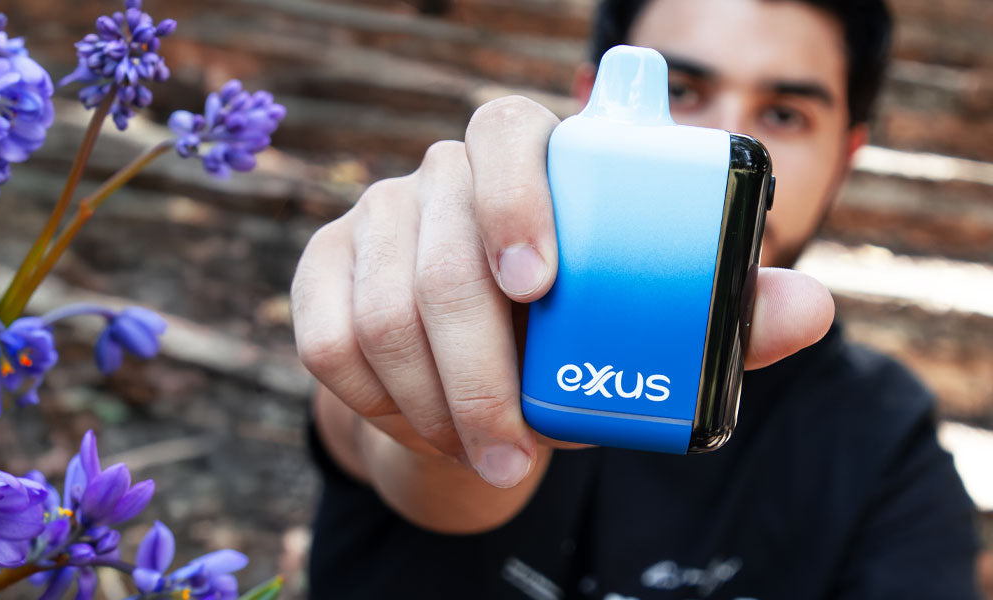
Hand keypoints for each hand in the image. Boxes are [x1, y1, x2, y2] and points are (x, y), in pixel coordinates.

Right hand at [291, 96, 834, 488]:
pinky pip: (328, 344)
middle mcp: (438, 176)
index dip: (514, 200)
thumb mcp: (641, 321)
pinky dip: (377, 404)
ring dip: (431, 407)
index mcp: (524, 157)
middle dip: (479, 375)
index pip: (503, 134)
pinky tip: (422, 426)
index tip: (541, 286)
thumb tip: (810, 308)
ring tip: (484, 454)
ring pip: (378, 316)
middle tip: (517, 451)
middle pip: (438, 258)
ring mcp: (371, 219)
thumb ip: (720, 311)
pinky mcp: (320, 270)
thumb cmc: (570, 328)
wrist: (474, 364)